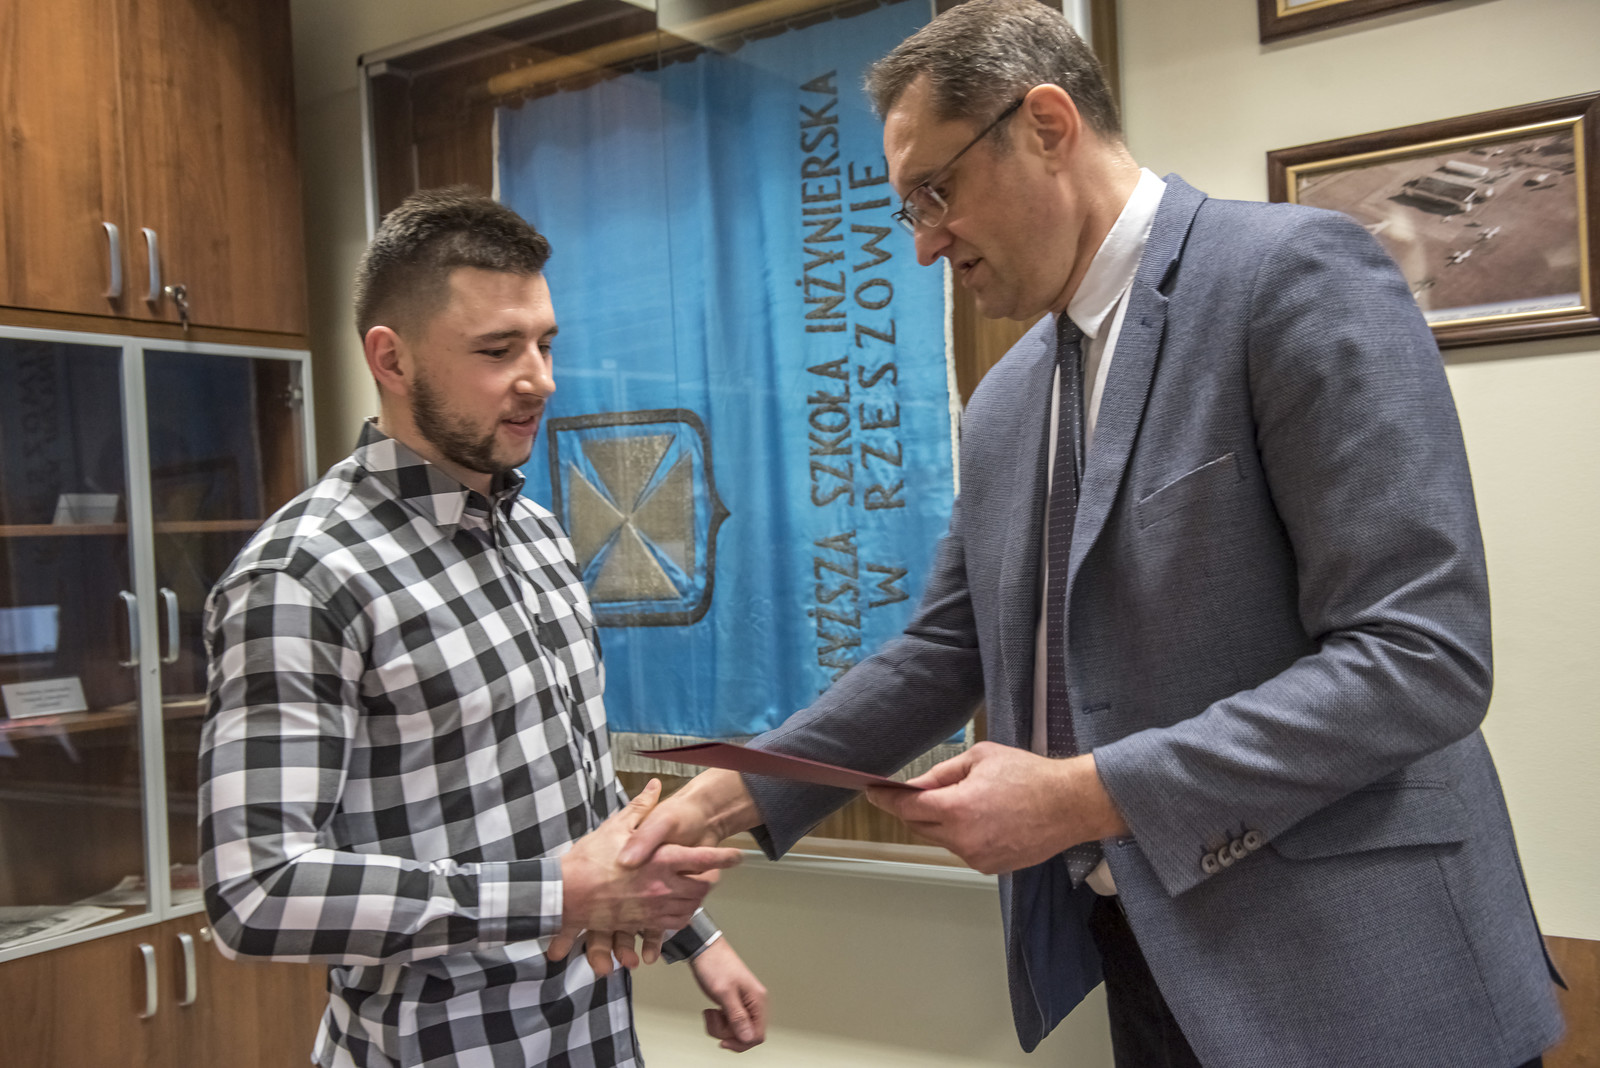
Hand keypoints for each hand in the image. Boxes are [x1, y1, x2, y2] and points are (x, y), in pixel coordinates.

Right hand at [550, 779, 741, 969]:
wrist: (566, 893)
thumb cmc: (590, 859)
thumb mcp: (616, 825)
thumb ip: (641, 806)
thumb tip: (655, 785)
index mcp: (661, 859)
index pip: (705, 858)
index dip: (726, 857)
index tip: (738, 855)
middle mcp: (663, 886)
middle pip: (704, 886)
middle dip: (712, 877)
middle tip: (711, 870)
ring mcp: (654, 908)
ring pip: (692, 906)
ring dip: (698, 897)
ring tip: (696, 886)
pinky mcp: (644, 923)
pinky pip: (674, 923)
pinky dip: (682, 914)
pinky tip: (678, 906)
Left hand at [689, 938, 767, 1051]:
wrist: (704, 950)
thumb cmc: (715, 964)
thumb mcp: (724, 993)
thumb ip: (737, 1017)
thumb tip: (749, 1038)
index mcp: (757, 1000)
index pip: (757, 1035)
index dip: (740, 1042)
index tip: (724, 1041)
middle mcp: (754, 1003)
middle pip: (745, 1035)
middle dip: (726, 1032)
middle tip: (715, 1018)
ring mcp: (744, 1004)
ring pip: (735, 1031)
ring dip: (719, 1026)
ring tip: (712, 1012)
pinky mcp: (734, 1004)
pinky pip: (729, 1023)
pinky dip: (718, 1021)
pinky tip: (713, 1010)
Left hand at [865, 742, 1127, 874]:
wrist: (1070, 804)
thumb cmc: (1028, 775)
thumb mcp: (980, 758)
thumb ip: (943, 773)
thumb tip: (918, 785)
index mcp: (956, 809)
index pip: (907, 807)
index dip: (886, 799)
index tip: (872, 791)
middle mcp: (962, 839)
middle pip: (919, 825)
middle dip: (912, 809)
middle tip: (911, 792)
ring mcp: (976, 857)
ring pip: (941, 839)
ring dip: (940, 822)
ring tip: (964, 800)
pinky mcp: (991, 867)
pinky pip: (963, 849)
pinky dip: (962, 834)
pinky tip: (982, 818)